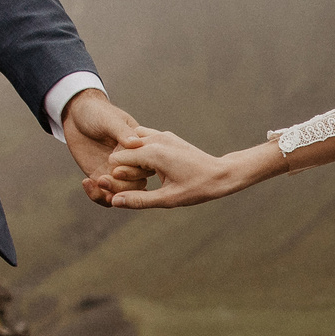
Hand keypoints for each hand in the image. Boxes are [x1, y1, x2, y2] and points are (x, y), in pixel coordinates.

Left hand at [61, 90, 150, 205]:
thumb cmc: (97, 112)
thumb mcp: (109, 119)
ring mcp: (116, 171)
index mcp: (139, 147)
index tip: (116, 169)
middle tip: (103, 180)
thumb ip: (122, 132)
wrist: (76, 116)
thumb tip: (135, 143)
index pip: (145, 166)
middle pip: (136, 184)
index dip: (133, 171)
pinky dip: (97, 195)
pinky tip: (86, 183)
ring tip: (96, 184)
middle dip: (122, 186)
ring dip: (110, 193)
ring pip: (122, 193)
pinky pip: (104, 194)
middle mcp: (131, 162)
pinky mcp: (101, 177)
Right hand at [106, 133, 285, 208]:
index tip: (139, 186)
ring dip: (133, 158)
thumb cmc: (196, 188)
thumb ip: (138, 200)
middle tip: (146, 182)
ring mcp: (161, 134)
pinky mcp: (166, 135)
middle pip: (121, 150)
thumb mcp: (167, 199)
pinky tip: (154, 167)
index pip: (116, 160)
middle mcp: (155, 138)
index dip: (120, 177)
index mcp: (153, 153)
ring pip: (130, 143)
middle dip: (126, 167)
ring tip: (149, 174)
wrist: (220, 174)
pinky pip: (142, 139)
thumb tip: (114, 201)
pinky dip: (142, 151)